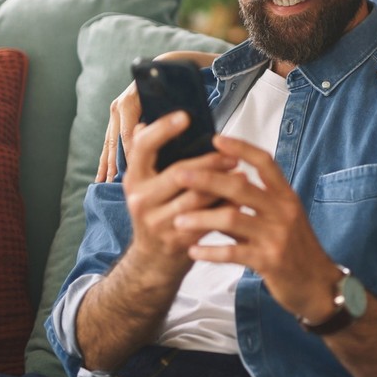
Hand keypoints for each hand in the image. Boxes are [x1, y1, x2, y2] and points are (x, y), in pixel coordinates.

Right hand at [95, 50, 220, 182]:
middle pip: (117, 141)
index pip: (129, 135)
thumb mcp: (173, 99)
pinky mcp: (115, 118)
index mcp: (131, 101)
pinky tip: (103, 177)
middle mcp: (119, 105)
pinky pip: (109, 142)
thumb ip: (169, 117)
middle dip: (115, 164)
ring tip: (106, 184)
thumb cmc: (173, 84)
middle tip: (117, 184)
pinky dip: (106, 160)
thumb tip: (172, 139)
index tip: (135, 174)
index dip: (132, 156)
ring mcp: (116, 112)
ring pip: (110, 143)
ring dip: (108, 164)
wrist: (162, 67)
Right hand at [121, 111, 235, 278]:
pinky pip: (207, 219)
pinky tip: (239, 199)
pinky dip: (225, 207)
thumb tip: (147, 122)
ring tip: (242, 174)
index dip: (163, 129)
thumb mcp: (147, 185)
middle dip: (209, 162)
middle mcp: (141, 199)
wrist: (153, 261)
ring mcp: (158, 222)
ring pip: (197, 197)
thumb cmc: (157, 212)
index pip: (142, 147)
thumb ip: (151, 157)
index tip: (186, 116)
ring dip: (223, 184)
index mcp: (134, 179)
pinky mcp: (177, 240)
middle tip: (232, 156)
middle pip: (179, 173)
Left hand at [170, 134, 343, 323]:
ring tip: (178, 219)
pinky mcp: (269, 261)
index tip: (216, 138)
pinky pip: (233, 253)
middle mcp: (283, 211)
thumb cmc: (296, 249)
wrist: (318, 284)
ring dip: (201, 218)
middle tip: (179, 174)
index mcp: (286, 196)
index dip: (241, 148)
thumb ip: (251, 205)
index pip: (264, 163)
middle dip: (207, 179)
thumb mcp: (281, 220)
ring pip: (232, 219)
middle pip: (241, 187)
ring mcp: (276, 236)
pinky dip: (210, 251)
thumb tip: (217, 188)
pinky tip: (193, 250)